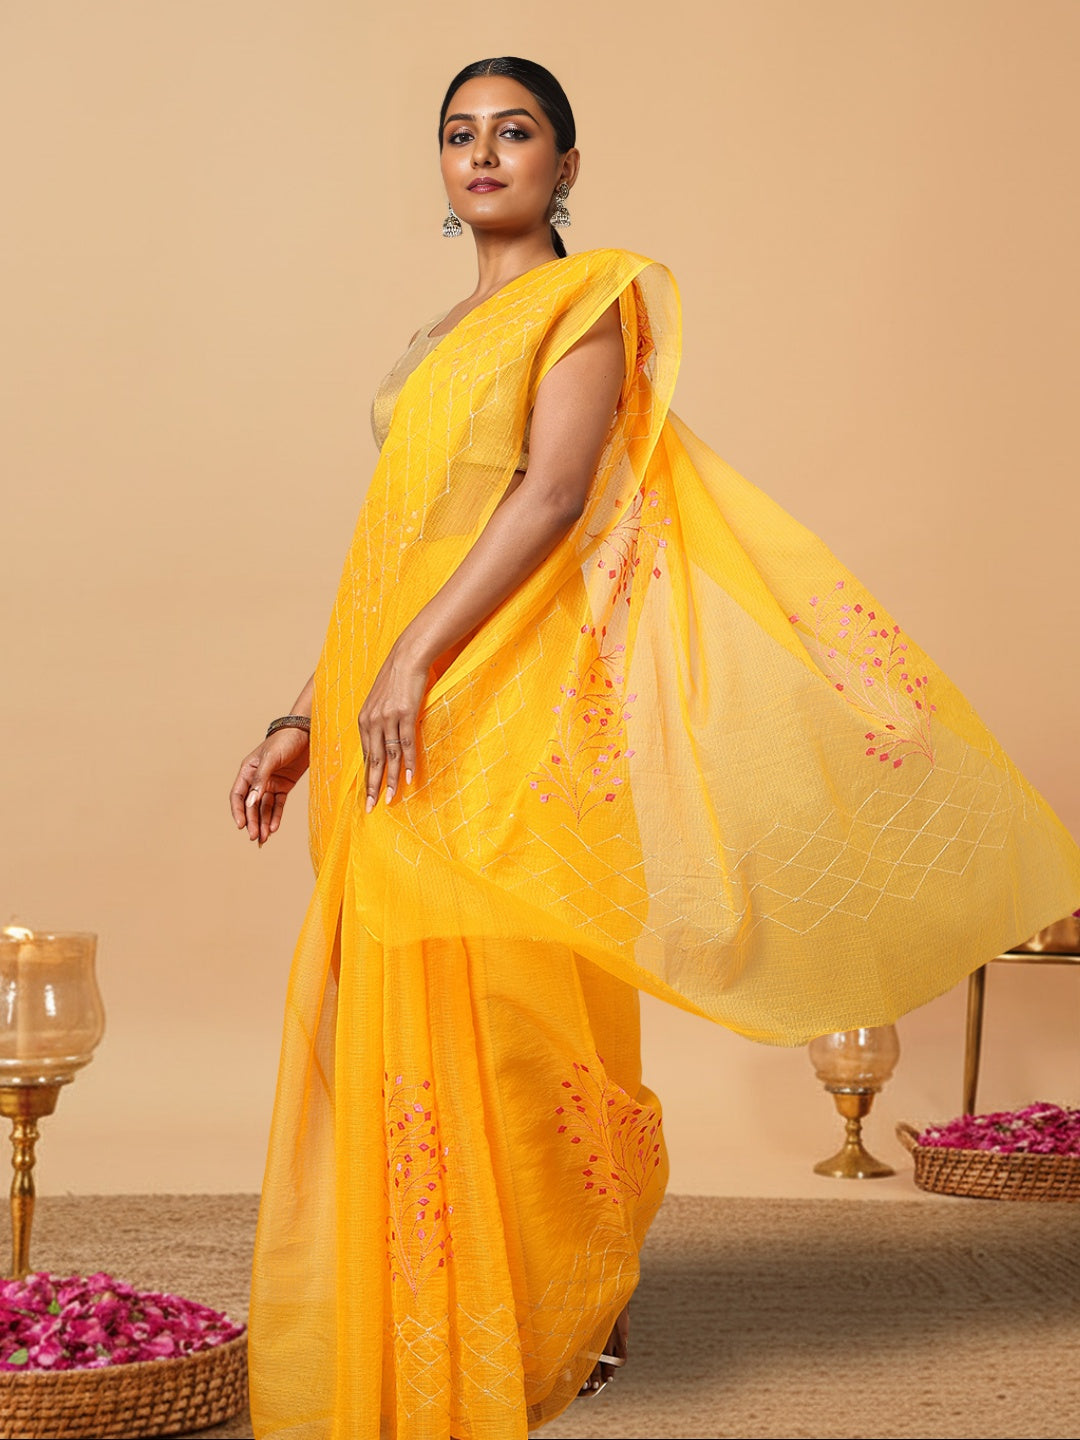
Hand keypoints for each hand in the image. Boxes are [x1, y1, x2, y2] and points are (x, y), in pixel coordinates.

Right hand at [229, 726, 310, 844]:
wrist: (307, 732)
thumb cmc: (285, 740)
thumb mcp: (271, 759)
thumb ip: (260, 780)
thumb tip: (250, 803)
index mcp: (248, 771)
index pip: (238, 795)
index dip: (238, 811)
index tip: (241, 826)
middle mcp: (257, 779)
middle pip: (252, 805)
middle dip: (252, 821)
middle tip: (255, 837)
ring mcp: (271, 783)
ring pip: (264, 807)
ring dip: (263, 822)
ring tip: (263, 839)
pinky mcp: (284, 786)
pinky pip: (278, 804)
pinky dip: (275, 816)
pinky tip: (274, 828)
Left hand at [357, 640, 429, 811]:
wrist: (407, 656)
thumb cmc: (396, 678)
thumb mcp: (380, 701)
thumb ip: (379, 720)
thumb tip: (384, 739)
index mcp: (364, 720)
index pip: (366, 755)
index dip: (368, 776)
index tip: (369, 795)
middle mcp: (372, 721)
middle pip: (374, 760)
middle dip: (372, 786)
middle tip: (371, 807)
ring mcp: (389, 718)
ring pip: (389, 756)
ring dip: (391, 780)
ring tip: (391, 799)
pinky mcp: (406, 713)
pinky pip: (406, 743)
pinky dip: (408, 762)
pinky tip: (409, 778)